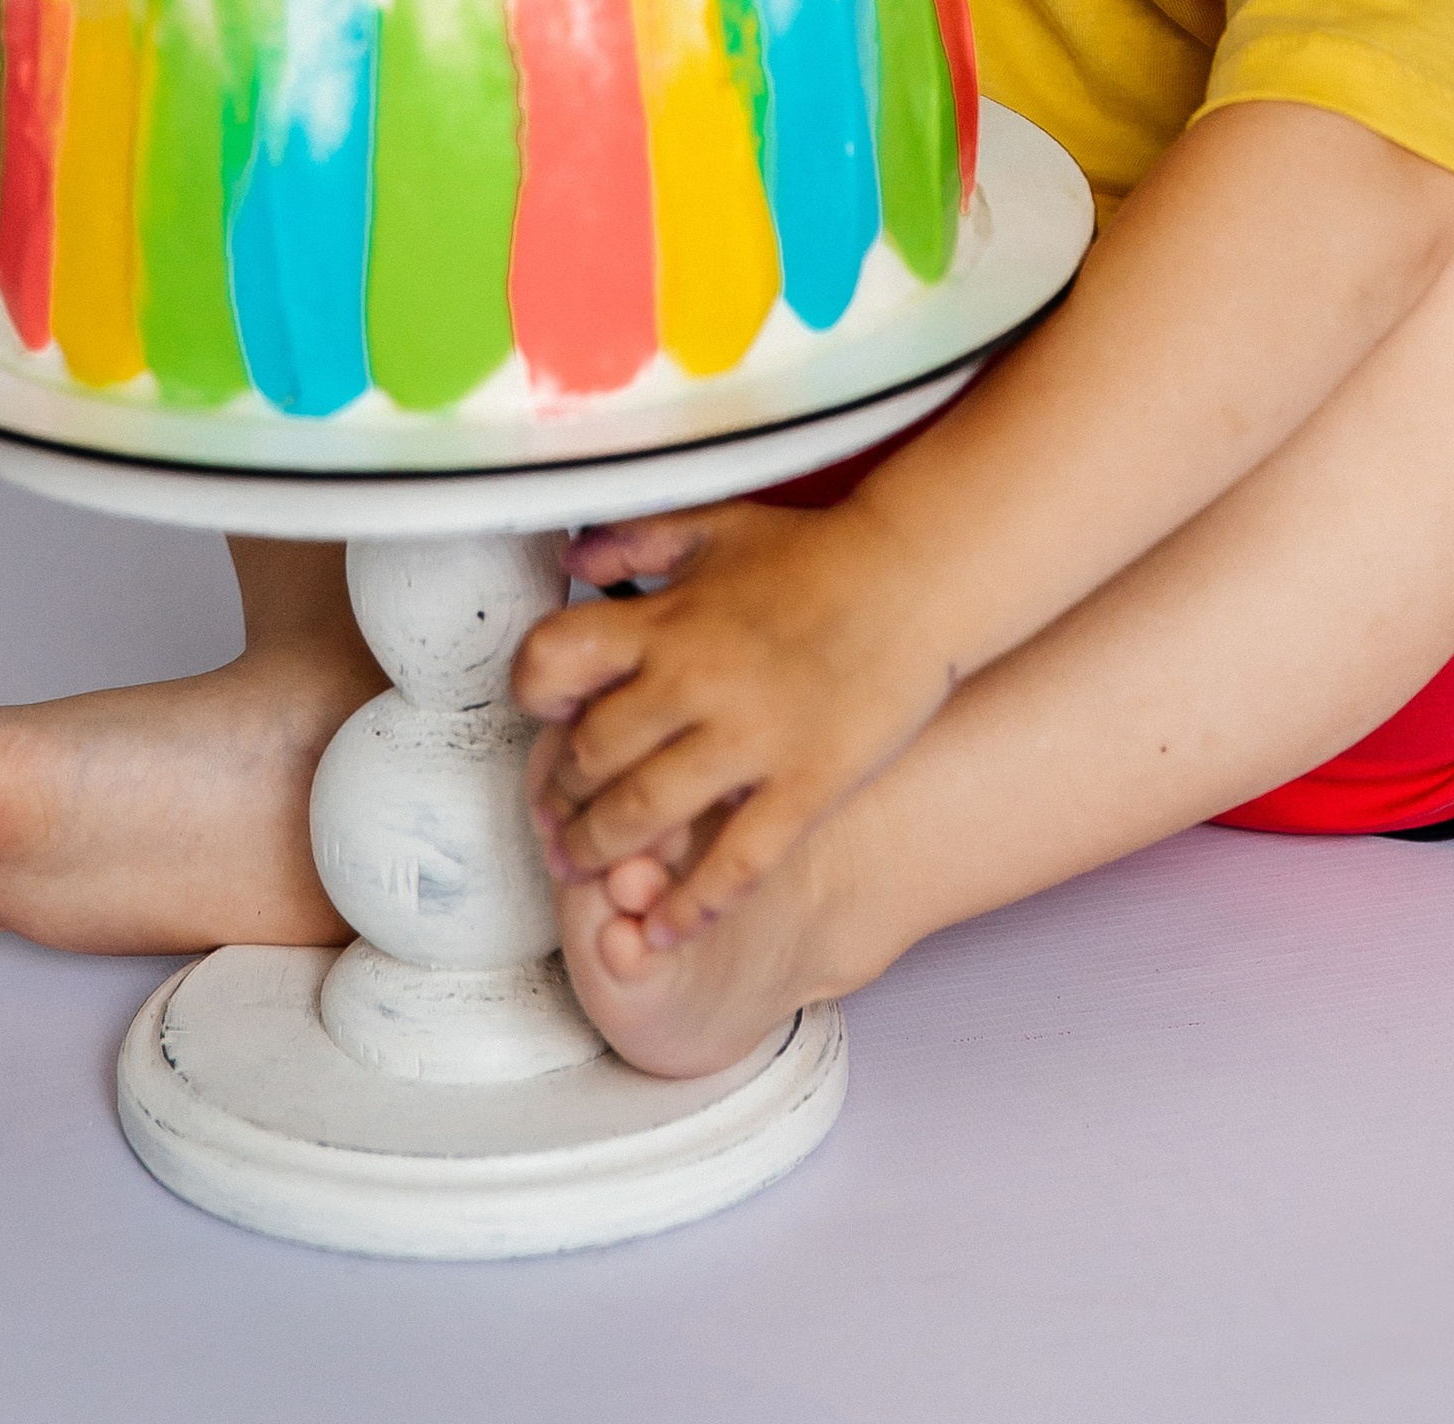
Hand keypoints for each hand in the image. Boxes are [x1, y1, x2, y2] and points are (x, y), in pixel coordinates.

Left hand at [515, 498, 949, 946]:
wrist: (917, 577)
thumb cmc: (816, 550)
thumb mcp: (716, 524)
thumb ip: (635, 541)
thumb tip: (569, 563)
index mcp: (667, 619)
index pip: (555, 663)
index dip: (536, 696)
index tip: (549, 718)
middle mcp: (695, 680)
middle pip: (591, 756)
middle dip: (562, 795)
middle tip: (557, 818)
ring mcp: (751, 738)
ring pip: (643, 817)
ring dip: (600, 853)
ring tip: (588, 871)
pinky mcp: (805, 783)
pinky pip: (735, 863)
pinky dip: (691, 906)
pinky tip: (666, 930)